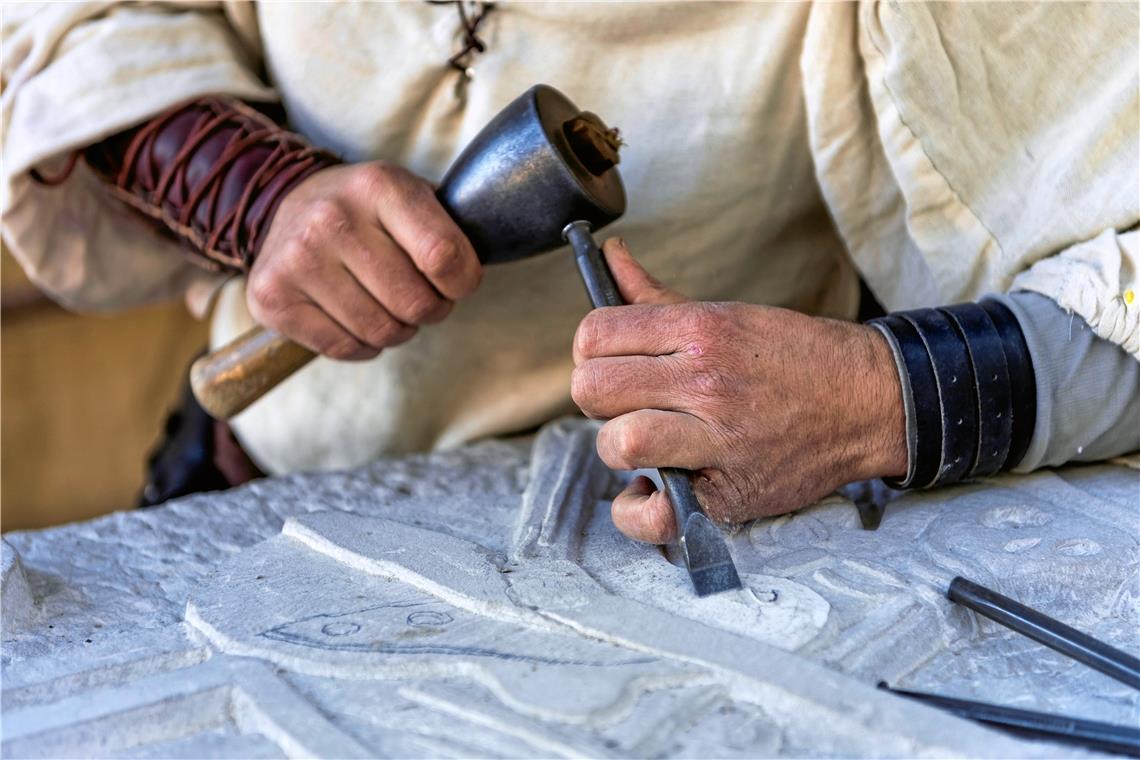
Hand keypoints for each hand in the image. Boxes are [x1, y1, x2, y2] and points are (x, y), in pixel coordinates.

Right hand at [248, 161, 480, 359]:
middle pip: (414, 304)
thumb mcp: (410, 195)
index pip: (445, 258)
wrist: (285, 205)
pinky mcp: (272, 297)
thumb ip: (450, 229)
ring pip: (380, 333)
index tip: (457, 282)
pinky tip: (356, 317)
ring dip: (397, 331)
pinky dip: (362, 345)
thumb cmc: (366, 210)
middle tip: (422, 298)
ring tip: (388, 306)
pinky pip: (343, 348)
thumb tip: (482, 269)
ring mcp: (297, 259)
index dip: (463, 284)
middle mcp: (332, 219)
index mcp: (379, 186)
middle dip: (430, 311)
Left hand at [571, 239, 906, 543]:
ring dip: (620, 447)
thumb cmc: (792, 357)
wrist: (868, 401)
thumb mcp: (726, 312)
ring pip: (618, 442)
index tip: (611, 365)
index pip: (596, 334)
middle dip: (598, 398)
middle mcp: (706, 379)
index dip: (591, 352)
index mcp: (701, 328)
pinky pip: (655, 513)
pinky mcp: (730, 491)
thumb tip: (609, 257)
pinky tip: (651, 491)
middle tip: (628, 404)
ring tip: (645, 444)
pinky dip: (638, 512)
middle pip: (593, 388)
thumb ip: (656, 295)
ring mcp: (719, 438)